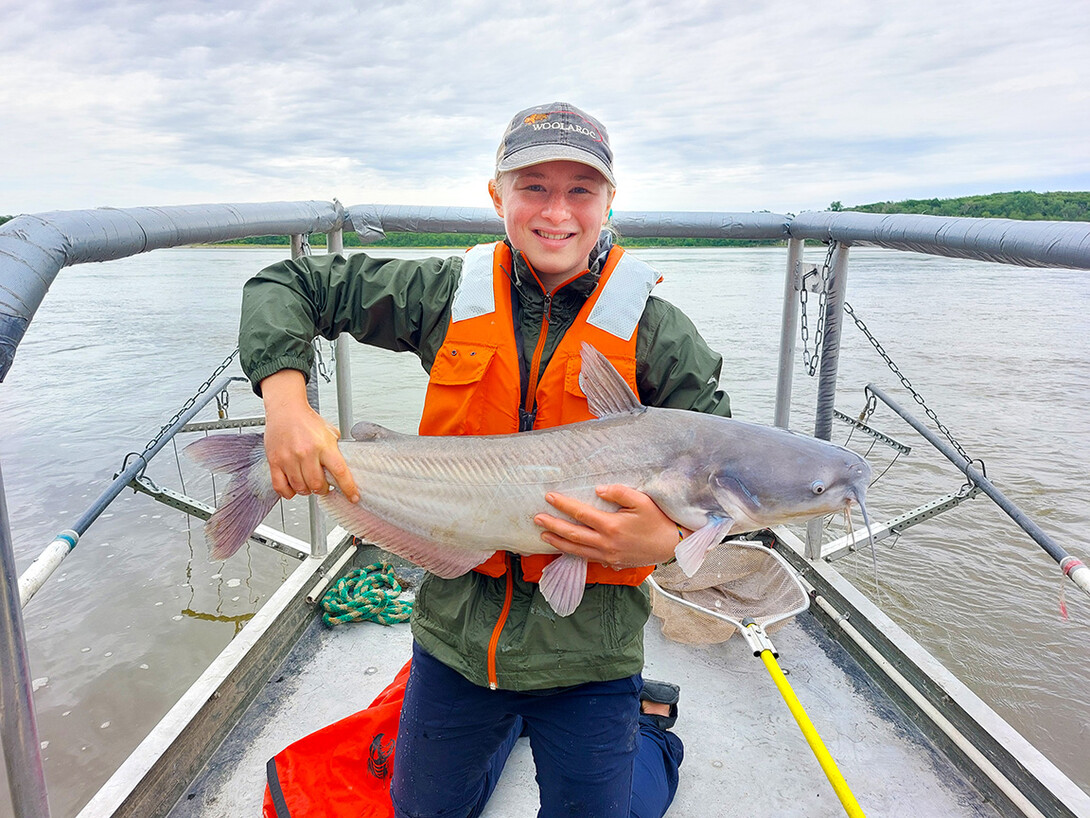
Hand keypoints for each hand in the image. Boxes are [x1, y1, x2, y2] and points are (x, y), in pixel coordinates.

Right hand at [260, 369, 359, 502]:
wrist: (286, 409)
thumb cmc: (307, 420)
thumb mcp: (330, 432)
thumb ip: (336, 450)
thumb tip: (345, 468)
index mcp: (324, 445)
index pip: (340, 472)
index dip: (348, 488)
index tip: (353, 497)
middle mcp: (306, 453)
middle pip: (317, 485)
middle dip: (323, 490)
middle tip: (323, 486)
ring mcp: (289, 458)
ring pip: (300, 488)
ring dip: (306, 490)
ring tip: (308, 483)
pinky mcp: (275, 461)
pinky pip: (280, 487)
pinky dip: (288, 493)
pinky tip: (293, 488)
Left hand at [533, 485, 685, 568]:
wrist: (671, 545)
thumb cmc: (657, 520)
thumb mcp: (642, 501)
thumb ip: (619, 493)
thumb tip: (597, 490)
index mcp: (612, 526)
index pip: (581, 514)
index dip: (563, 505)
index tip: (549, 497)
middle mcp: (606, 543)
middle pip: (573, 534)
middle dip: (552, 526)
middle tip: (537, 518)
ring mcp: (608, 555)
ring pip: (576, 550)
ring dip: (558, 542)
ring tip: (543, 536)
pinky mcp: (611, 562)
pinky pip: (587, 558)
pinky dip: (572, 553)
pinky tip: (565, 548)